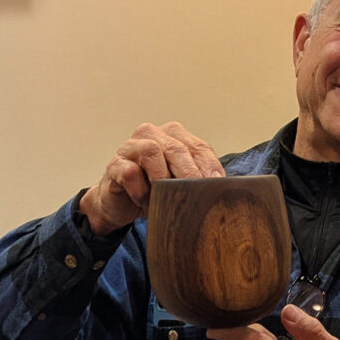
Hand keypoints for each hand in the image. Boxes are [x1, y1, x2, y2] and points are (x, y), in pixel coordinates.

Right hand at [79, 122, 223, 234]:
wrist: (120, 205)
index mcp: (173, 136)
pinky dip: (140, 189)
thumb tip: (224, 188)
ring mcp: (131, 146)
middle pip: (177, 148)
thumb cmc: (153, 190)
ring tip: (165, 198)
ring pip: (152, 152)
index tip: (218, 184)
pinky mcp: (115, 164)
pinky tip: (144, 201)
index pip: (198, 146)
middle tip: (198, 193)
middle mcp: (152, 134)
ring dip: (162, 178)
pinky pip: (130, 172)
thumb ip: (198, 179)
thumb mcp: (179, 184)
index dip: (209, 165)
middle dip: (190, 173)